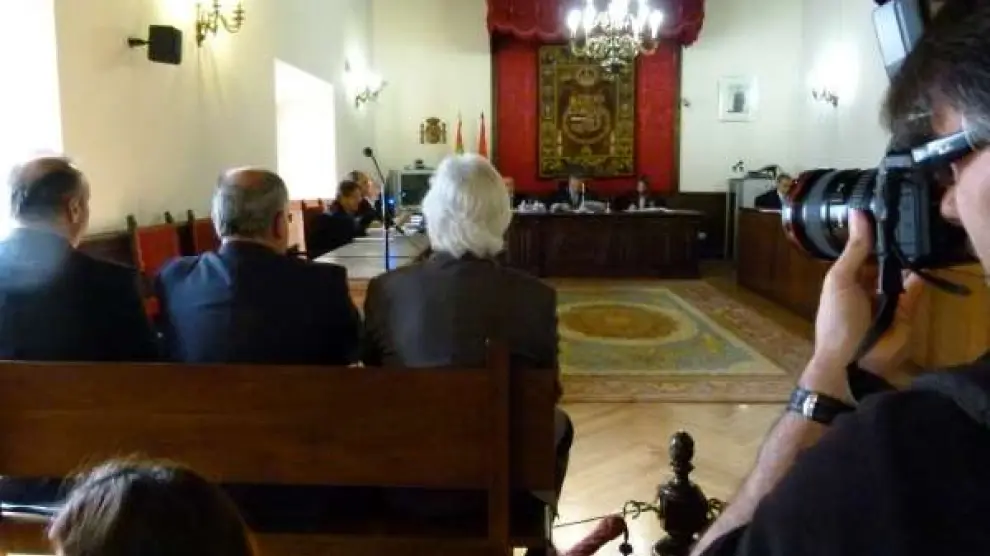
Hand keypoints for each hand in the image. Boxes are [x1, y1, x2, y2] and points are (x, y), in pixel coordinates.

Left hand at [803, 210, 925, 392]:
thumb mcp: (840, 280)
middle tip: (908, 218)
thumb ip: (854, 249)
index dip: (873, 235)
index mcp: (846, 279)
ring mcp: (888, 301)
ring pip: (902, 274)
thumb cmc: (838, 319)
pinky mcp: (907, 314)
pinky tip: (921, 262)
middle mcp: (868, 288)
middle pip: (885, 261)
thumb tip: (858, 213)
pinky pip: (915, 291)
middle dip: (894, 246)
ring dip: (907, 260)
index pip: (863, 252)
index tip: (886, 209)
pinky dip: (918, 279)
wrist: (852, 362)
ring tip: (916, 234)